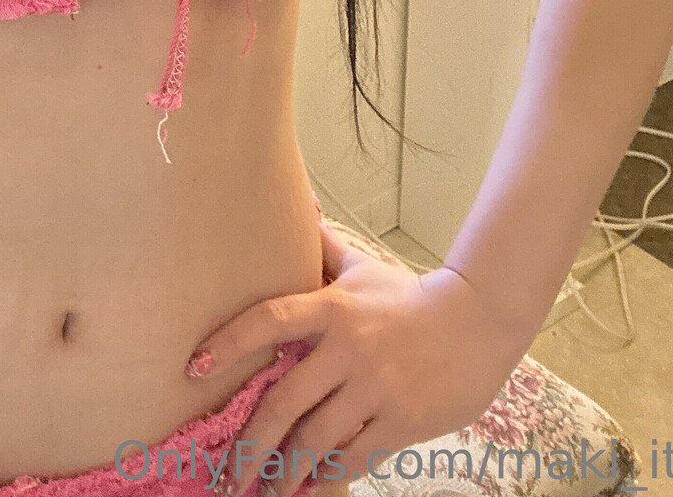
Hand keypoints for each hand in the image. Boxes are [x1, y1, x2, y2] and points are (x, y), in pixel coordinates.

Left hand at [184, 222, 527, 496]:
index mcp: (333, 307)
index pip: (270, 319)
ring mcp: (376, 387)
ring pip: (316, 440)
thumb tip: (300, 205)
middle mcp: (349, 348)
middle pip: (284, 403)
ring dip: (285, 474)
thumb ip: (325, 247)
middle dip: (250, 447)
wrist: (478, 321)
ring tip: (264, 493)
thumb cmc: (410, 296)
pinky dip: (328, 475)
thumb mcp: (363, 268)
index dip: (230, 340)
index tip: (194, 367)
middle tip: (227, 476)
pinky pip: (354, 456)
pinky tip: (310, 487)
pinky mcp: (402, 419)